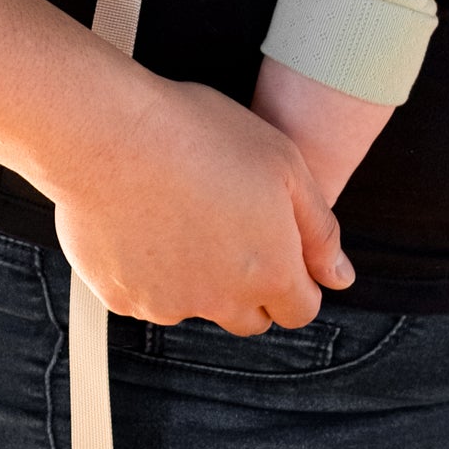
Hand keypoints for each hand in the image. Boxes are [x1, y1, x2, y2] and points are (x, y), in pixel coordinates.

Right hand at [48, 74, 353, 336]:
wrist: (108, 132)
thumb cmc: (199, 134)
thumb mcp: (284, 163)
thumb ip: (319, 229)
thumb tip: (340, 276)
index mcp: (269, 272)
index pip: (300, 308)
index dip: (296, 276)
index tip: (277, 241)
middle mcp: (221, 301)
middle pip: (249, 316)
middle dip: (250, 283)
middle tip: (230, 223)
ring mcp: (167, 305)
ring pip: (196, 305)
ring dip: (197, 275)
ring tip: (181, 208)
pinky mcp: (121, 297)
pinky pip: (145, 294)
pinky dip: (149, 269)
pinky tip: (142, 217)